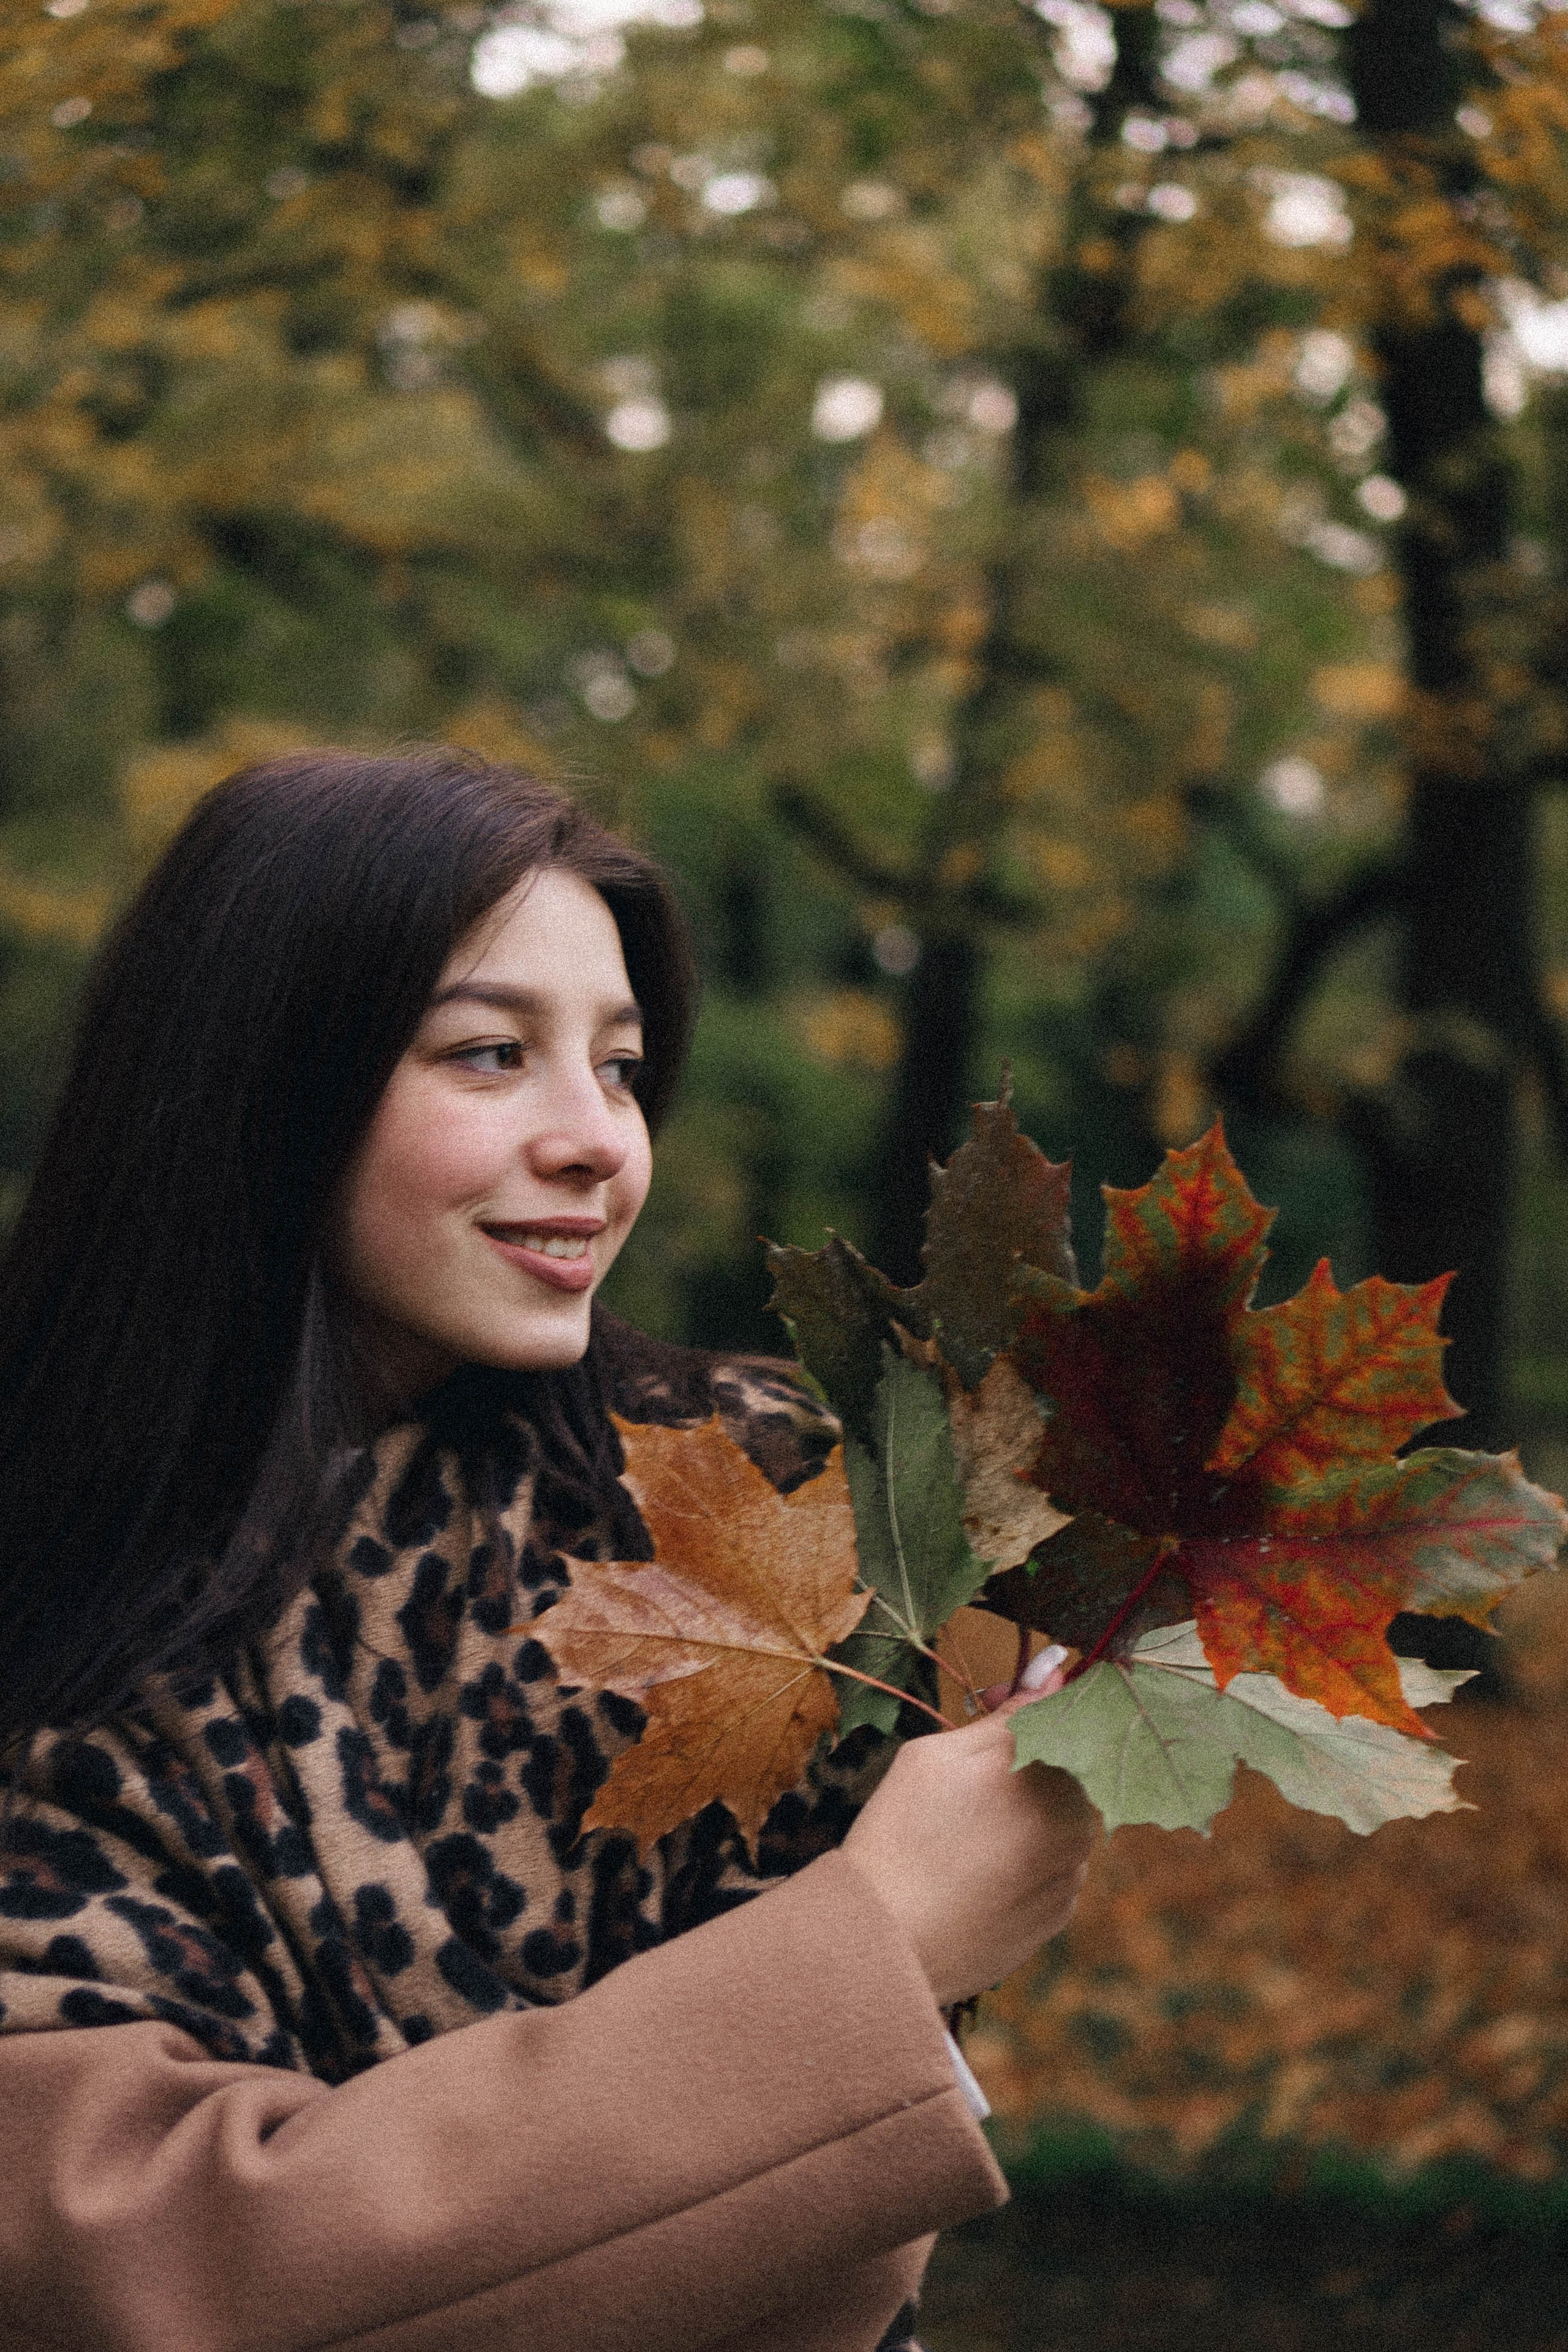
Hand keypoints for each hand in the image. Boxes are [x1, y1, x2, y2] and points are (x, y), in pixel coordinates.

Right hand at [840, 1651, 1099, 2008]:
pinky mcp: (1060, 1914)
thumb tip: (1056, 1667)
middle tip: (966, 1760)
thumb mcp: (939, 1754)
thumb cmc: (901, 1834)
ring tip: (960, 1824)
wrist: (886, 1943)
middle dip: (1026, 1749)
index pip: (1069, 1707)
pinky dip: (1022, 1854)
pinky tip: (972, 1864)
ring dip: (1026, 1805)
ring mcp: (1073, 1872)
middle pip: (1067, 1763)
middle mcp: (1080, 1820)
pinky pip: (1051, 1863)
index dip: (1031, 1697)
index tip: (994, 1699)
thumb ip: (1009, 1712)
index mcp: (1055, 1770)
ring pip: (1060, 1815)